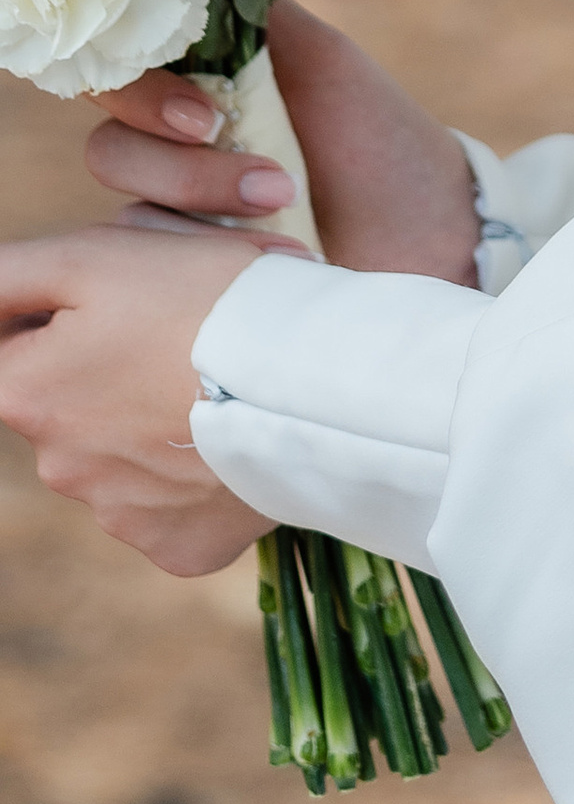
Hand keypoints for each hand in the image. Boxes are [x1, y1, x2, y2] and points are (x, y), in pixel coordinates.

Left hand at [0, 221, 275, 575]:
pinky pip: (176, 503)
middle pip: (75, 402)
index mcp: (27, 394)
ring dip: (159, 419)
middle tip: (189, 328)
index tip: (130, 296)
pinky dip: (199, 471)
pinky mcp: (177, 549)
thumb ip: (11, 276)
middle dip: (115, 369)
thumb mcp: (97, 255)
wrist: (313, 383)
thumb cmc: (205, 301)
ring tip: (227, 378)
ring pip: (126, 453)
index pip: (17, 343)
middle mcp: (58, 468)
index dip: (71, 310)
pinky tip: (237, 434)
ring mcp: (118, 516)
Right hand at [85, 0, 480, 285]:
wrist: (420, 233)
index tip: (205, 119)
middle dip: (181, 172)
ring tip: (289, 219)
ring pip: (128, 219)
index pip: (119, 71)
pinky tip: (283, 257)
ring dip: (205, 217)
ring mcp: (176, 212)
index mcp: (196, 78)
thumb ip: (251, 14)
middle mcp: (169, 143)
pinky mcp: (187, 270)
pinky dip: (211, 262)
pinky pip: (151, 270)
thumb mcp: (321, 58)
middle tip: (272, 183)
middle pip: (109, 150)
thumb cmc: (376, 134)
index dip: (137, 94)